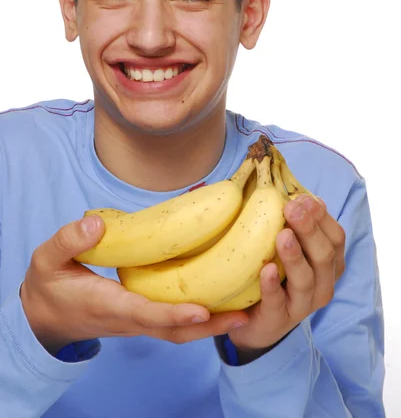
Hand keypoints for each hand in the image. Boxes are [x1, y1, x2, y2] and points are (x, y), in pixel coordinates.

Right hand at [20, 215, 248, 354]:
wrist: (45, 317)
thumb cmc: (49, 285)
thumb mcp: (47, 259)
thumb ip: (69, 240)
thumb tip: (96, 224)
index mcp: (107, 305)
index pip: (145, 314)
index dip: (174, 314)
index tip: (203, 310)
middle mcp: (128, 319)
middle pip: (174, 331)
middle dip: (210, 327)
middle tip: (245, 315)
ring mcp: (137, 321)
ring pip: (178, 331)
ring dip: (212, 326)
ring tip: (246, 311)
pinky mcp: (142, 316)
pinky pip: (174, 323)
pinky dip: (200, 318)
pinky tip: (221, 302)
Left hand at [227, 194, 344, 355]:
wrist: (253, 323)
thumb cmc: (275, 276)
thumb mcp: (288, 248)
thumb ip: (295, 225)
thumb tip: (298, 194)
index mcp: (328, 265)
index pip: (335, 238)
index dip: (321, 217)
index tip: (304, 198)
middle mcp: (322, 285)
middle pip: (324, 255)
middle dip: (309, 229)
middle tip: (290, 207)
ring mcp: (301, 305)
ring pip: (306, 279)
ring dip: (295, 255)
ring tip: (282, 235)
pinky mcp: (277, 320)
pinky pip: (277, 302)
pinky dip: (272, 286)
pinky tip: (265, 269)